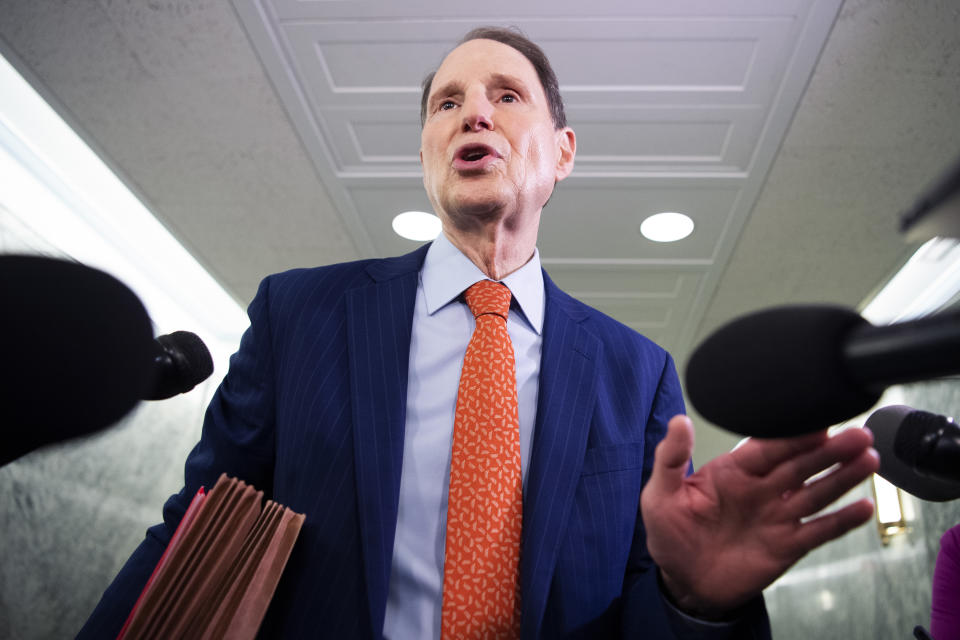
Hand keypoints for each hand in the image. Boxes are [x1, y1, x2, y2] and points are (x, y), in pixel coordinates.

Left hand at [639, 414, 878, 618]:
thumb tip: (679, 421)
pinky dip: (842, 520)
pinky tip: (863, 506)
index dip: (793, 435)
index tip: (817, 421)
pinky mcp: (788, 545)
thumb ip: (670, 458)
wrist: (684, 582)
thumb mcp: (659, 494)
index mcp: (733, 471)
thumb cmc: (670, 533)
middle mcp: (761, 489)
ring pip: (816, 491)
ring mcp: (777, 516)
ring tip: (869, 459)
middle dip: (830, 450)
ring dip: (843, 476)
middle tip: (858, 435)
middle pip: (801, 464)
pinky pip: (819, 530)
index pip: (768, 447)